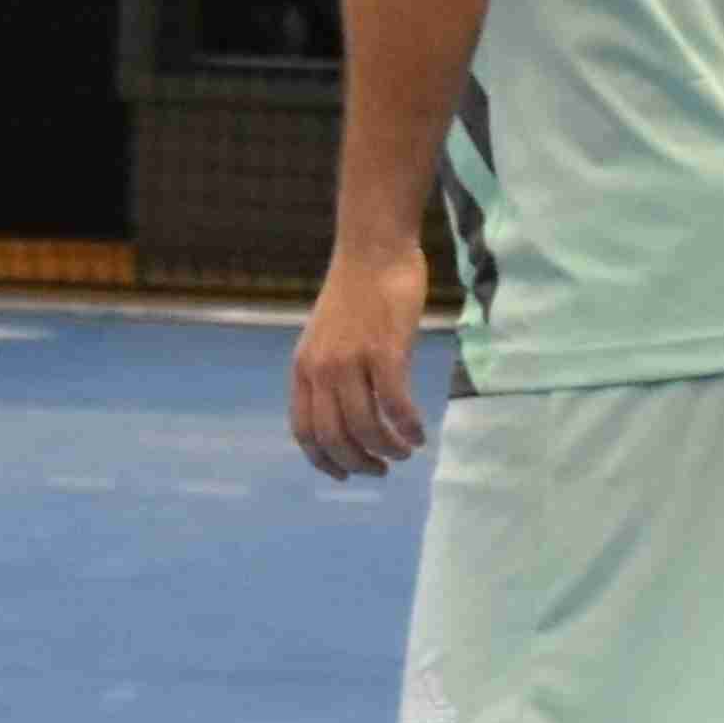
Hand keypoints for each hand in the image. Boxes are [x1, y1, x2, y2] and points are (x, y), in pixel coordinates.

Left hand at [289, 250, 433, 479]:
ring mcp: (351, 360)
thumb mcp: (328, 336)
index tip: (346, 475)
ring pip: (365, 427)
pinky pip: (395, 405)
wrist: (374, 247)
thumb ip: (330, 372)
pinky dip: (408, 427)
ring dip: (388, 449)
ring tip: (406, 451)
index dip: (324, 461)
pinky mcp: (384, 351)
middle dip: (359, 463)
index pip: (304, 430)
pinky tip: (419, 432)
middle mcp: (321, 369)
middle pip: (334, 437)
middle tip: (383, 469)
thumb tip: (348, 414)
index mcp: (304, 367)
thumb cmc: (358, 290)